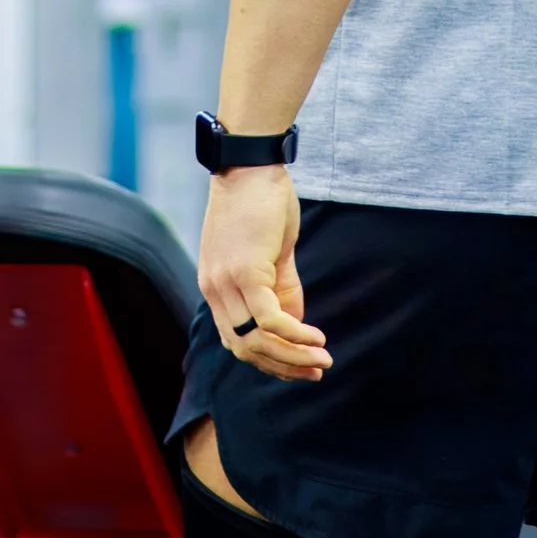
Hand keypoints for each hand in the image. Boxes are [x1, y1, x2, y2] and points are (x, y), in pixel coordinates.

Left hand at [197, 168, 329, 385]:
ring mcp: (225, 284)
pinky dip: (294, 334)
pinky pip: (269, 319)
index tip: (300, 368)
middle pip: (244, 349)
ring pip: (256, 340)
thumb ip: (281, 290)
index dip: (269, 361)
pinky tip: (316, 338)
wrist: (250, 166)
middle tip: (316, 371)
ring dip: (292, 357)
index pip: (236, 342)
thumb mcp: (272, 255)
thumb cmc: (261, 203)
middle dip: (283, 367)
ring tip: (322, 360)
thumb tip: (296, 325)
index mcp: (216, 289)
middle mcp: (214, 291)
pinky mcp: (245, 273)